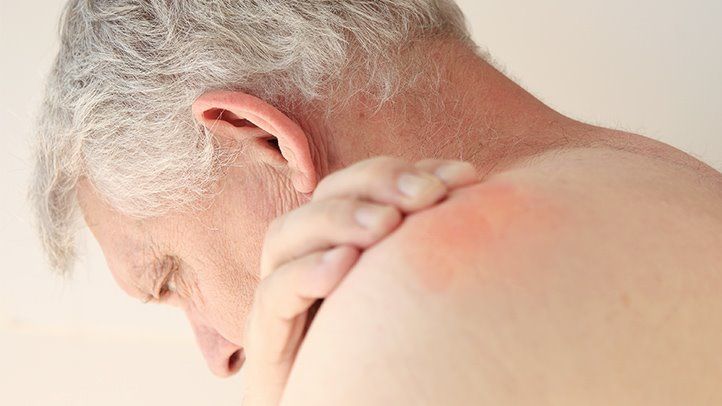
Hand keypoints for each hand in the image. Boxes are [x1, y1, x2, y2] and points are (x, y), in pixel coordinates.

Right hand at [241, 157, 477, 404]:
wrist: (345, 405)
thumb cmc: (385, 352)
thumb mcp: (414, 292)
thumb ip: (431, 249)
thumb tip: (474, 196)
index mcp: (342, 239)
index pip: (365, 185)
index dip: (407, 172)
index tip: (463, 178)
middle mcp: (307, 256)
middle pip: (326, 195)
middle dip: (377, 183)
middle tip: (426, 195)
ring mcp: (281, 293)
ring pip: (287, 234)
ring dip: (338, 219)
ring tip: (385, 224)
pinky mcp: (265, 334)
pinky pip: (273, 294)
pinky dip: (305, 273)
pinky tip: (344, 265)